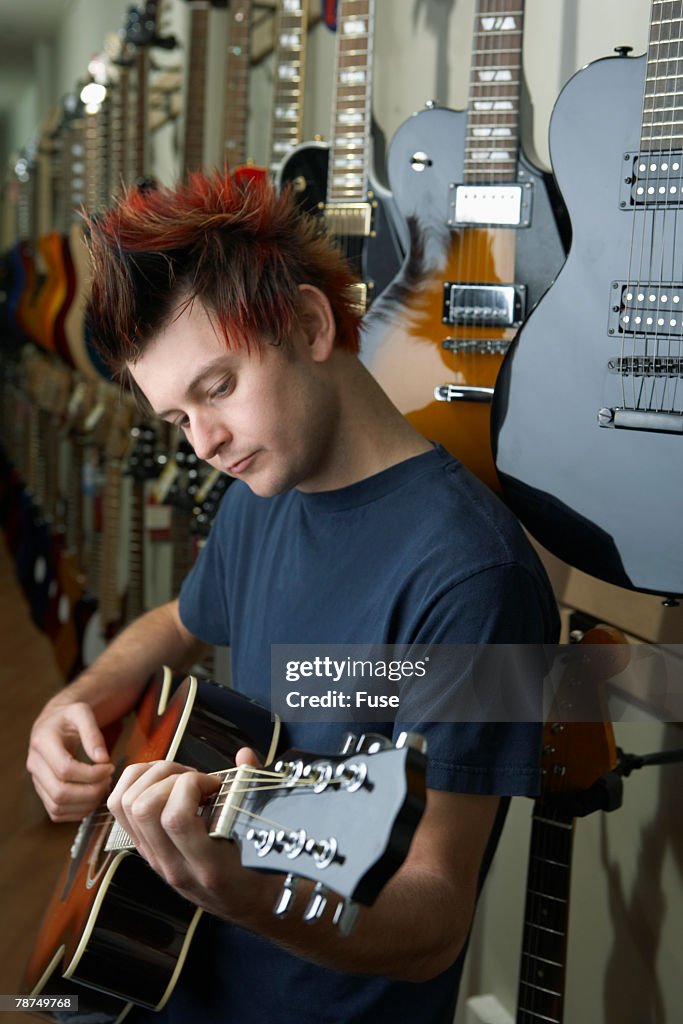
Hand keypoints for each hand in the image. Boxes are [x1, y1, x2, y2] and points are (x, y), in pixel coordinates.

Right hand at [26, 700, 114, 820]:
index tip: (110, 767)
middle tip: (108, 780)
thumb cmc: (69, 716)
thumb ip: (93, 734)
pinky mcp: (42, 791)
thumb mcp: (83, 713)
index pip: (65, 769)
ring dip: (86, 803)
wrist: (53, 723)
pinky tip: (93, 797)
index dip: (91, 774)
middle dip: (90, 791)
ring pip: (57, 806)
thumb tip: (102, 759)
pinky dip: (77, 811)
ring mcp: (36, 780)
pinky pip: (56, 812)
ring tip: (103, 788)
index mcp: (42, 742)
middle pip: (60, 792)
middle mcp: (34, 764)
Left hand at [106, 749, 261, 915]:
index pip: (176, 819)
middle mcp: (173, 865)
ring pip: (125, 806)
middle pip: (142, 808)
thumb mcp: (264, 838)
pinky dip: (135, 784)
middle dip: (168, 776)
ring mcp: (155, 858)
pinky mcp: (146, 850)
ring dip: (150, 778)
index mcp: (207, 866)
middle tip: (194, 778)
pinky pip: (120, 811)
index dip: (191, 786)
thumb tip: (244, 755)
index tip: (215, 783)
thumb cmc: (259, 871)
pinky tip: (164, 782)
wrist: (247, 904)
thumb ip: (252, 791)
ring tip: (179, 778)